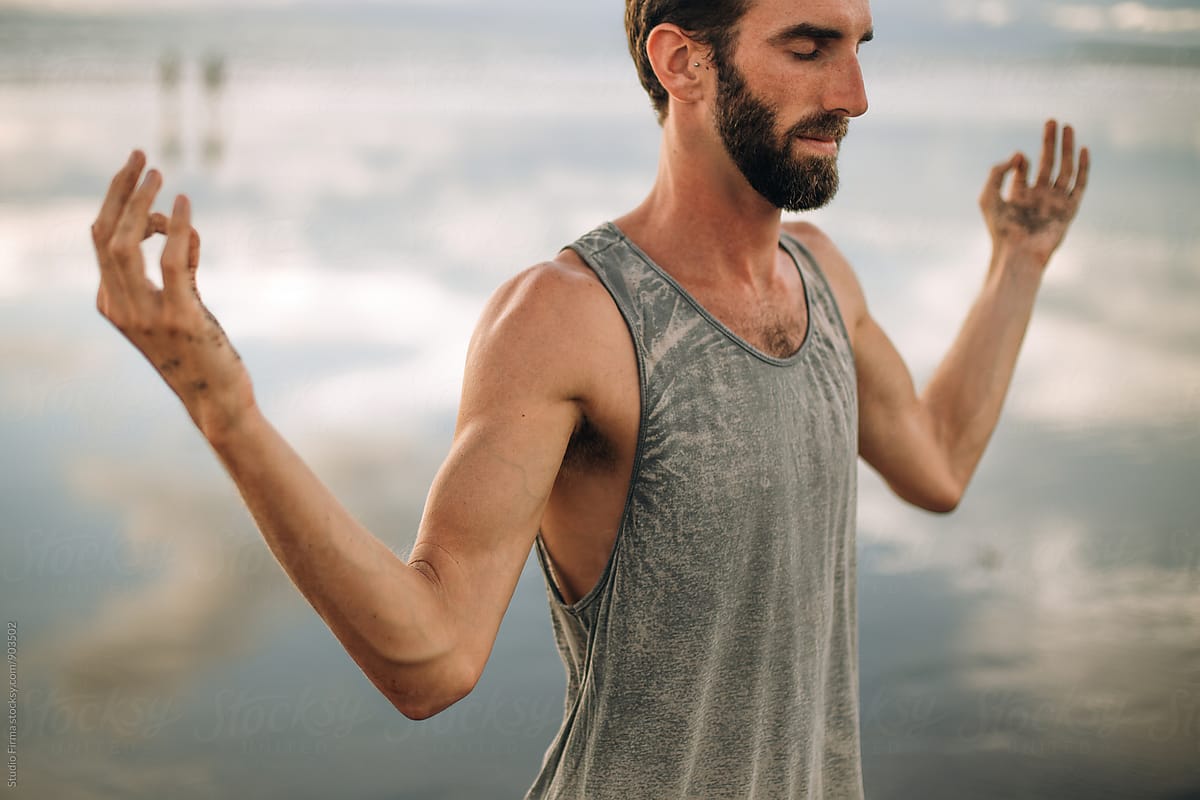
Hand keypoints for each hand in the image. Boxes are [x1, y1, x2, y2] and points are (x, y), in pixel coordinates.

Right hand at [91, 150, 254, 437]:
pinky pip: (170, 262)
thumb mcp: (181, 306)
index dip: (117, 201)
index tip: (137, 171)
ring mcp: (146, 316)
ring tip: (160, 175)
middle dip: (120, 190)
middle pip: (105, 235)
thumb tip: (180, 229)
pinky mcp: (180, 319)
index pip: (101, 240)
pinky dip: (175, 229)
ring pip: (126, 245)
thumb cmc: (201, 352)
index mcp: (113, 304)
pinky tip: (184, 206)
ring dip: (140, 204)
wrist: (217, 400)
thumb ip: (178, 270)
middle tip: (142, 157)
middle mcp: (121, 308)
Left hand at [980, 119, 1089, 269]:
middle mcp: (1038, 197)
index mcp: (1019, 195)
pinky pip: (1079, 184)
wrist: (1018, 253)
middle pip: (1047, 163)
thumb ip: (997, 172)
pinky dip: (1083, 167)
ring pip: (1065, 169)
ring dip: (1066, 148)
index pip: (1024, 169)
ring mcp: (1055, 202)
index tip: (1018, 158)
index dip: (1020, 160)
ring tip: (1067, 127)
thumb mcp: (988, 197)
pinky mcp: (1069, 209)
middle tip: (1052, 121)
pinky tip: (1082, 149)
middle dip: (1049, 143)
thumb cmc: (1000, 229)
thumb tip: (1017, 154)